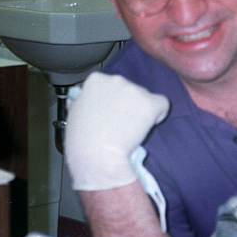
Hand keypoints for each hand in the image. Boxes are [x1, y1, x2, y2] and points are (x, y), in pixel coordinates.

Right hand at [65, 72, 169, 190]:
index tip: (109, 114)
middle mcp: (116, 80)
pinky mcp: (150, 103)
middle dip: (128, 105)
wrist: (96, 156)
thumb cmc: (81, 140)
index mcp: (96, 80)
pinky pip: (162, 105)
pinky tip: (144, 128)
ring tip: (128, 130)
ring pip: (145, 98)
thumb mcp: (74, 112)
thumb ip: (84, 101)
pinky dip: (158, 116)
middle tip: (119, 125)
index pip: (112, 85)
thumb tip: (83, 99)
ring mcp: (134, 91)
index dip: (112, 101)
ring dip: (140, 112)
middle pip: (130, 90)